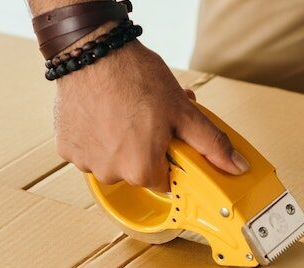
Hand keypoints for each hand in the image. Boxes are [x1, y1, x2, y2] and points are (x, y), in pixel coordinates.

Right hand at [54, 41, 248, 191]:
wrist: (92, 50)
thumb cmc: (136, 78)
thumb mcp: (184, 112)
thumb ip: (212, 144)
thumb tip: (236, 166)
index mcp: (141, 170)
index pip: (165, 182)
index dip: (169, 159)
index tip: (167, 140)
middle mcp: (111, 173)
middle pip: (138, 171)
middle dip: (146, 148)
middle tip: (149, 119)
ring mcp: (85, 161)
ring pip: (112, 160)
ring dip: (120, 142)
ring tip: (125, 111)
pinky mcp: (66, 146)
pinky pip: (89, 149)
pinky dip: (96, 135)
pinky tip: (103, 112)